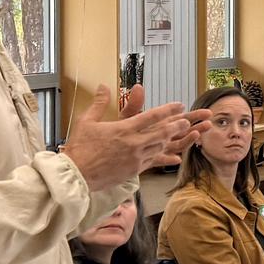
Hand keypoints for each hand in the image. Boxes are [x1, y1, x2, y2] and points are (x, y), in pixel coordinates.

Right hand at [63, 86, 193, 188]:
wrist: (76, 176)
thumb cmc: (80, 148)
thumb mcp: (87, 121)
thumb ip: (99, 103)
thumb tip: (103, 86)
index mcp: (124, 129)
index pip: (151, 116)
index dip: (168, 109)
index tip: (178, 104)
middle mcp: (133, 144)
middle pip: (162, 132)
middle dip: (177, 126)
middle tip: (187, 120)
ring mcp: (136, 158)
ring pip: (160, 147)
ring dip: (172, 139)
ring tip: (180, 133)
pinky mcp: (134, 170)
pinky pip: (154, 161)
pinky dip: (164, 156)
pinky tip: (171, 154)